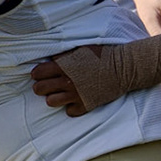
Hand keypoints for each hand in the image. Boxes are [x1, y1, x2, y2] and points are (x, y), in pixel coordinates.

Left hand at [29, 35, 160, 116]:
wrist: (124, 67)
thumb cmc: (103, 55)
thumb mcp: (80, 49)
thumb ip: (63, 55)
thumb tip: (49, 59)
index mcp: (64, 66)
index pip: (38, 73)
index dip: (37, 74)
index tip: (40, 74)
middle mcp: (67, 82)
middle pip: (40, 89)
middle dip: (40, 86)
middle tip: (46, 84)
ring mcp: (76, 95)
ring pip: (51, 102)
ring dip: (53, 97)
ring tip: (59, 93)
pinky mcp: (86, 105)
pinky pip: (69, 111)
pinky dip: (71, 106)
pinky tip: (75, 99)